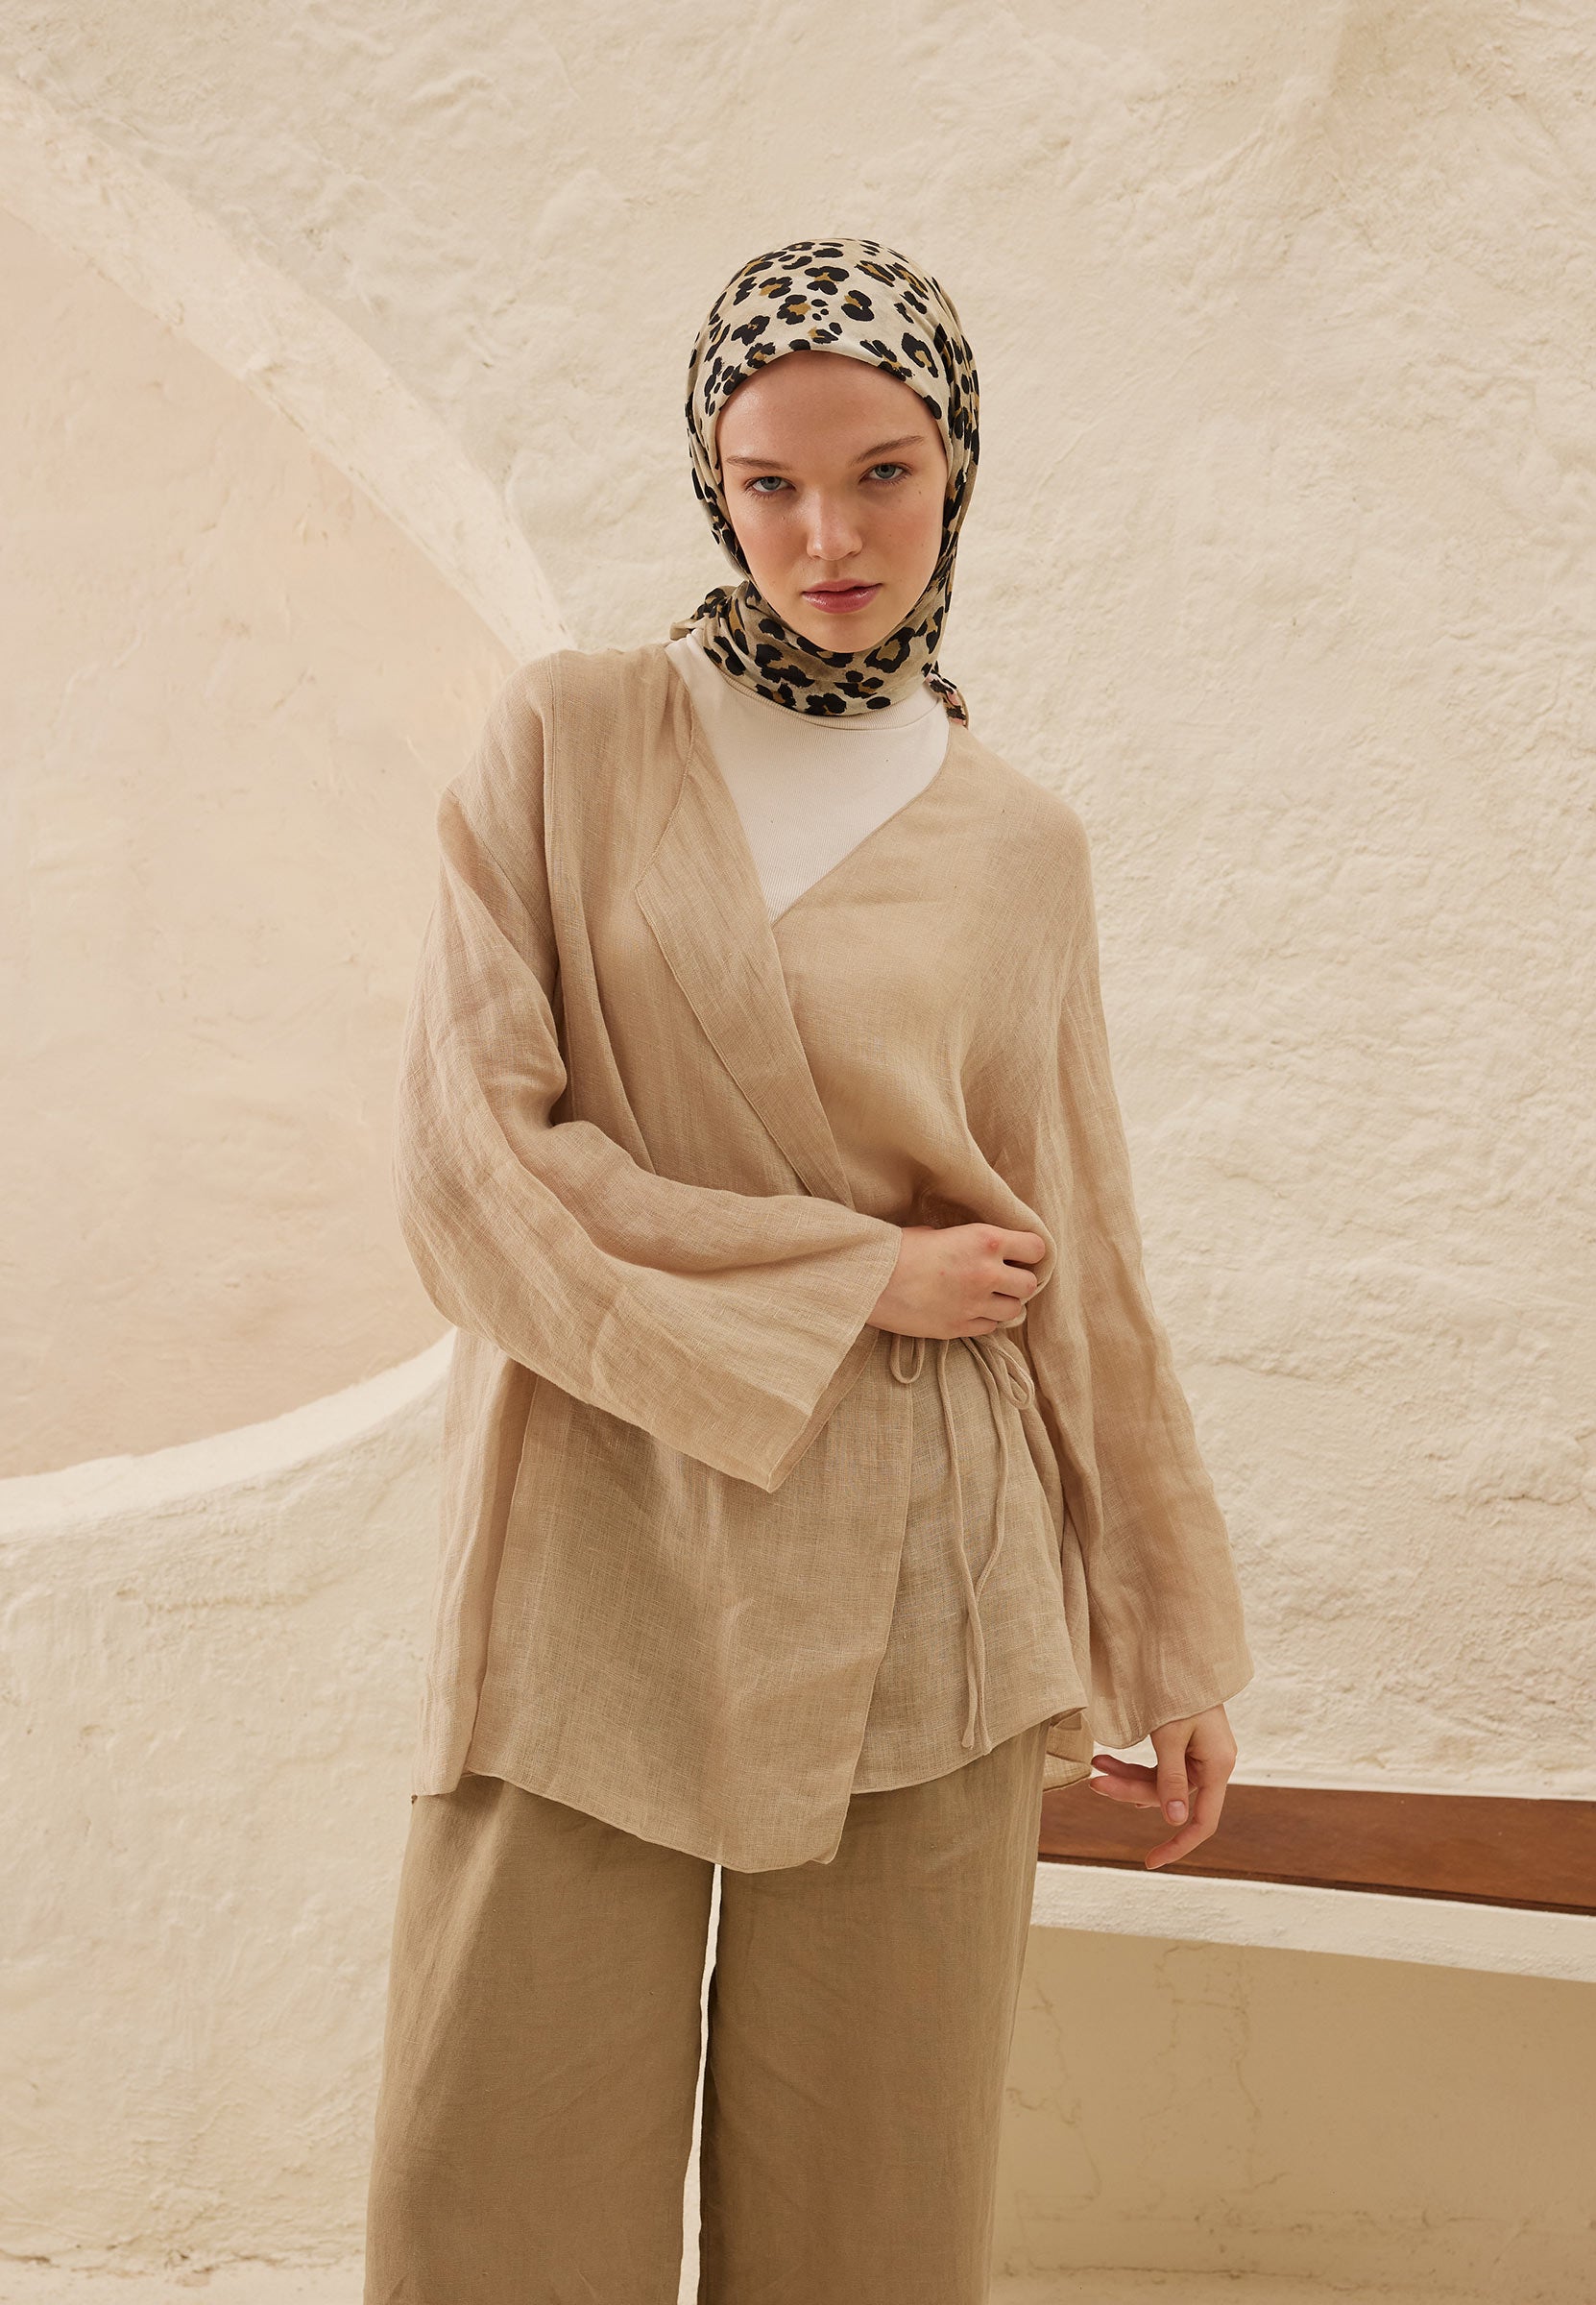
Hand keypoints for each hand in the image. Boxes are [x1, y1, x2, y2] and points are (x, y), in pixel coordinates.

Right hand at [867, 1223, 1045, 1339]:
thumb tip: (977, 1250)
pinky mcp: (959, 1328)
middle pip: (1029, 1284)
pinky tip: (967, 1310)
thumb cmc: (897, 1249)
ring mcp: (975, 1304)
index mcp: (984, 1240)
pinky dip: (984, 1320)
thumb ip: (967, 1242)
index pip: (1037, 1248)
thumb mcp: (938, 1232)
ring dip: (1004, 1303)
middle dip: (1018, 1281)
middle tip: (1002, 1278)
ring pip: (1014, 1310)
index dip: (1029, 1252)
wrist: (870, 1281)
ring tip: (985, 1297)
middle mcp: (987, 1273)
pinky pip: (990, 1328)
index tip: (1019, 1254)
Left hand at [1086, 1703, 1237, 1869]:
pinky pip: (1157, 1765)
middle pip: (1169, 1798)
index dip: (1178, 1846)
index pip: (1202, 1821)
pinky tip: (1105, 1760)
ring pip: (1158, 1782)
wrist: (1182, 1649)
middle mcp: (1211, 1764)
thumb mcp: (1169, 1735)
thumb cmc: (1180, 1688)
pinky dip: (1131, 1764)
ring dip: (1126, 1777)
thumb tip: (1174, 1822)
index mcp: (1218, 1766)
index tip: (1149, 1862)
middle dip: (1129, 1792)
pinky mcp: (1182, 1744)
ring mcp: (1197, 1755)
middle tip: (1093, 1781)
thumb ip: (1170, 1780)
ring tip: (1094, 1765)